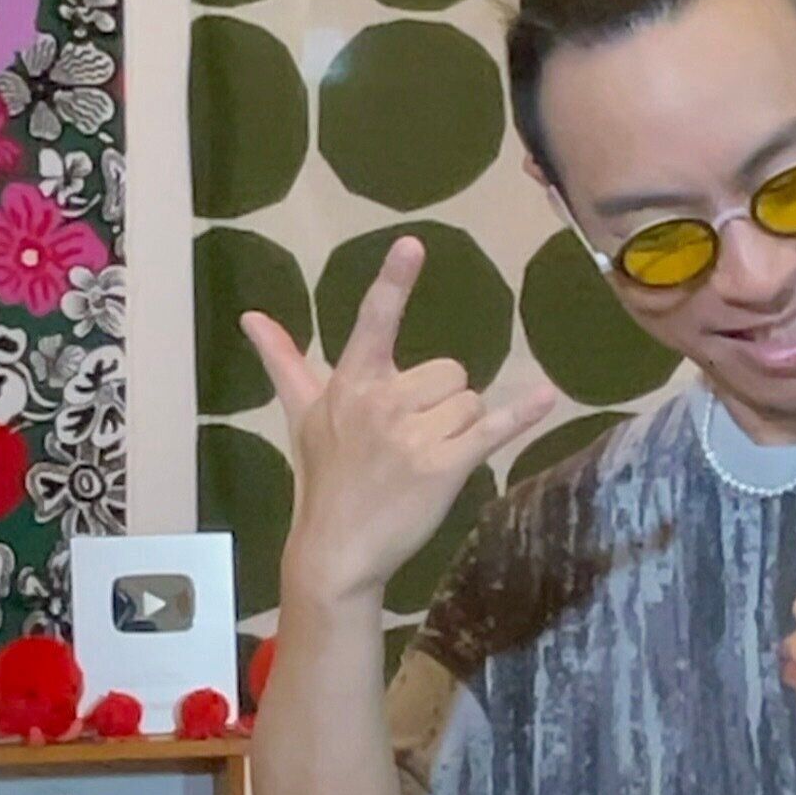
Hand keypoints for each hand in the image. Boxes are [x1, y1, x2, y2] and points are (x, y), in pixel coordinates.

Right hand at [244, 238, 556, 604]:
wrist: (337, 550)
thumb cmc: (324, 479)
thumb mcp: (301, 416)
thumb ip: (283, 361)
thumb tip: (250, 317)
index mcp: (351, 384)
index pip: (374, 321)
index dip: (394, 282)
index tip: (412, 243)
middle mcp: (381, 403)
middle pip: (448, 370)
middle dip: (441, 402)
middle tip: (410, 440)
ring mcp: (413, 436)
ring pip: (470, 400)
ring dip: (460, 428)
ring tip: (424, 459)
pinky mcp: (444, 466)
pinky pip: (492, 427)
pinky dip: (520, 414)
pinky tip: (545, 397)